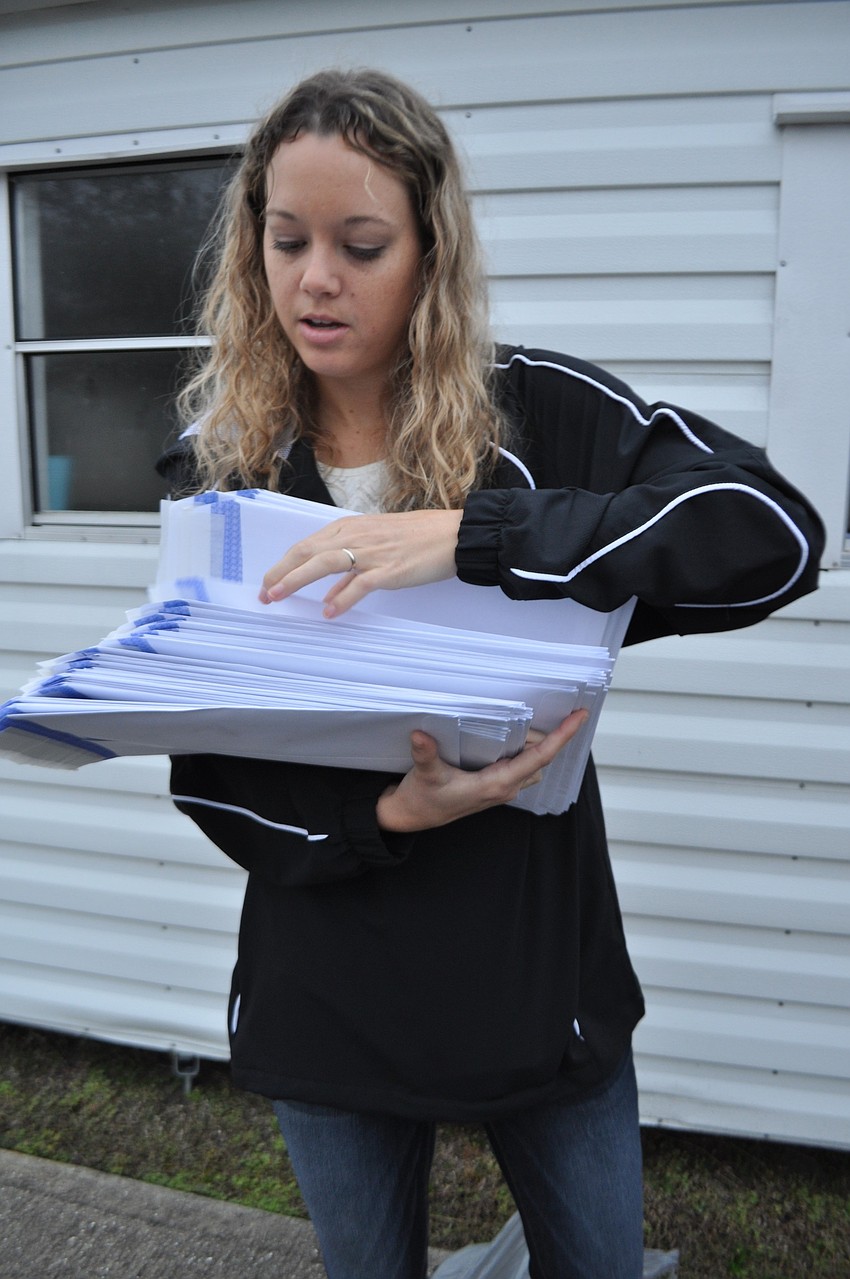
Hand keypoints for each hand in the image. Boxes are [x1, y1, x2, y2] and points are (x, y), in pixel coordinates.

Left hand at [259, 509, 462, 615]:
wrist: (454, 535)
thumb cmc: (420, 537)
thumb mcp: (379, 545)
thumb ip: (351, 569)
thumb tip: (330, 596)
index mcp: (352, 527)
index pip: (308, 544)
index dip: (284, 564)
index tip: (270, 581)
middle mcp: (357, 536)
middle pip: (307, 552)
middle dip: (281, 573)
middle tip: (264, 593)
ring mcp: (373, 552)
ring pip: (324, 564)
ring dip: (297, 581)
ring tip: (279, 597)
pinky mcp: (390, 569)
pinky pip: (359, 584)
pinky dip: (342, 599)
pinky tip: (330, 613)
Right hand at [376, 709, 588, 831]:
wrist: (412, 816)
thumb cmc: (422, 799)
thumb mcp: (425, 775)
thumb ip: (425, 755)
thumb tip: (420, 735)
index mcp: (496, 784)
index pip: (540, 757)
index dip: (562, 736)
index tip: (579, 717)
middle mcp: (505, 787)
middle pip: (541, 757)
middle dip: (552, 734)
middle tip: (555, 707)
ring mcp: (502, 787)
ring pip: (534, 763)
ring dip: (540, 743)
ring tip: (543, 718)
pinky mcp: (495, 785)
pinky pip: (523, 765)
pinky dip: (529, 749)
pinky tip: (520, 734)